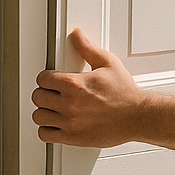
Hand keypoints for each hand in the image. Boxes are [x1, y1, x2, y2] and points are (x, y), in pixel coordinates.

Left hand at [32, 29, 148, 146]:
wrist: (137, 117)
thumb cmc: (125, 93)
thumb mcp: (109, 64)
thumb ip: (88, 49)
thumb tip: (77, 36)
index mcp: (75, 84)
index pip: (42, 78)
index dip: (46, 77)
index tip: (51, 80)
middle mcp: (69, 104)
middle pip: (37, 97)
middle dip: (44, 93)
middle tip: (52, 93)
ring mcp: (70, 122)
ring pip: (39, 116)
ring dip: (44, 111)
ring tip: (52, 108)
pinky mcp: (73, 138)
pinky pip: (45, 135)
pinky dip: (47, 129)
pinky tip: (55, 124)